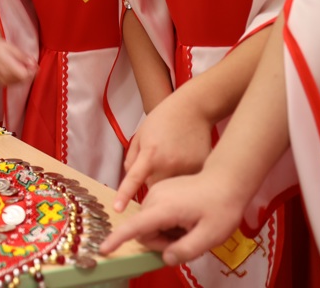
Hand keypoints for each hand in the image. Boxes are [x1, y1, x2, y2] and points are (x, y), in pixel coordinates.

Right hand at [0, 36, 36, 85]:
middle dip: (29, 72)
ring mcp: (2, 81)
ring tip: (20, 66)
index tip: (34, 64)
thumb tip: (34, 63)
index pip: (25, 75)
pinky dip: (17, 79)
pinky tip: (15, 71)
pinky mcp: (1, 83)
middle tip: (28, 63)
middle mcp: (4, 76)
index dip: (32, 71)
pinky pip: (14, 84)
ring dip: (23, 76)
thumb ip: (22, 56)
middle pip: (23, 79)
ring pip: (19, 82)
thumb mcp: (10, 47)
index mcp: (7, 66)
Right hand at [100, 168, 247, 265]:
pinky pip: (154, 213)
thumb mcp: (210, 236)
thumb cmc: (221, 208)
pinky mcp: (160, 190)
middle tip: (186, 241)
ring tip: (188, 228)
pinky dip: (165, 222)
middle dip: (160, 241)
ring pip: (148, 221)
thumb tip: (166, 258)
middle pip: (143, 228)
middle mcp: (154, 197)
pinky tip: (185, 219)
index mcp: (164, 208)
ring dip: (164, 232)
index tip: (103, 248)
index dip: (118, 239)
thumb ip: (186, 250)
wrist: (227, 180)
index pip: (135, 226)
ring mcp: (156, 191)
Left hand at [112, 91, 211, 211]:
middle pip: (155, 190)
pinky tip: (184, 162)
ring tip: (172, 163)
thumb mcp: (140, 135)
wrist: (193, 109)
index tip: (118, 209)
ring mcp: (188, 169)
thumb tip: (131, 181)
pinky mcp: (201, 169)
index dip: (124, 195)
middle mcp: (169, 164)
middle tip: (156, 169)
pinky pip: (188, 184)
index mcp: (151, 155)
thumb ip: (133, 159)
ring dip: (169, 184)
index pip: (134, 179)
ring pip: (173, 190)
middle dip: (152, 186)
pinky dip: (184, 179)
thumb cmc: (163, 120)